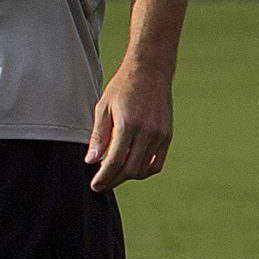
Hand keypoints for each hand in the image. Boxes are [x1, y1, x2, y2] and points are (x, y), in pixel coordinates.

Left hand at [86, 62, 172, 190]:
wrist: (150, 72)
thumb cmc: (122, 88)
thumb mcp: (103, 108)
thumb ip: (98, 136)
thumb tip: (91, 161)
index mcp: (129, 125)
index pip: (115, 161)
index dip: (104, 177)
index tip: (95, 186)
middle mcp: (148, 133)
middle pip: (130, 170)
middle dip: (114, 180)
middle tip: (101, 183)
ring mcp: (160, 135)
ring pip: (144, 169)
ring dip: (128, 176)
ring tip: (114, 175)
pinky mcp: (167, 136)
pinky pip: (157, 163)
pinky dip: (144, 170)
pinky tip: (131, 168)